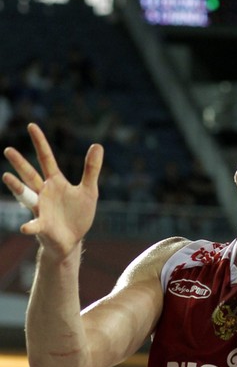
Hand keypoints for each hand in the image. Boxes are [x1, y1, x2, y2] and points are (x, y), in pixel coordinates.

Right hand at [3, 123, 102, 258]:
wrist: (73, 240)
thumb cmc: (78, 214)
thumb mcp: (89, 190)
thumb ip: (91, 169)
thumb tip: (97, 144)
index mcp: (55, 182)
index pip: (46, 158)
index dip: (40, 142)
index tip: (31, 126)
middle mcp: (44, 192)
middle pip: (30, 174)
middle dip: (20, 163)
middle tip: (8, 149)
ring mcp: (41, 208)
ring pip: (26, 195)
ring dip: (16, 186)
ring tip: (6, 177)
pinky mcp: (43, 225)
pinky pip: (34, 225)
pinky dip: (30, 226)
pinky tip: (26, 227)